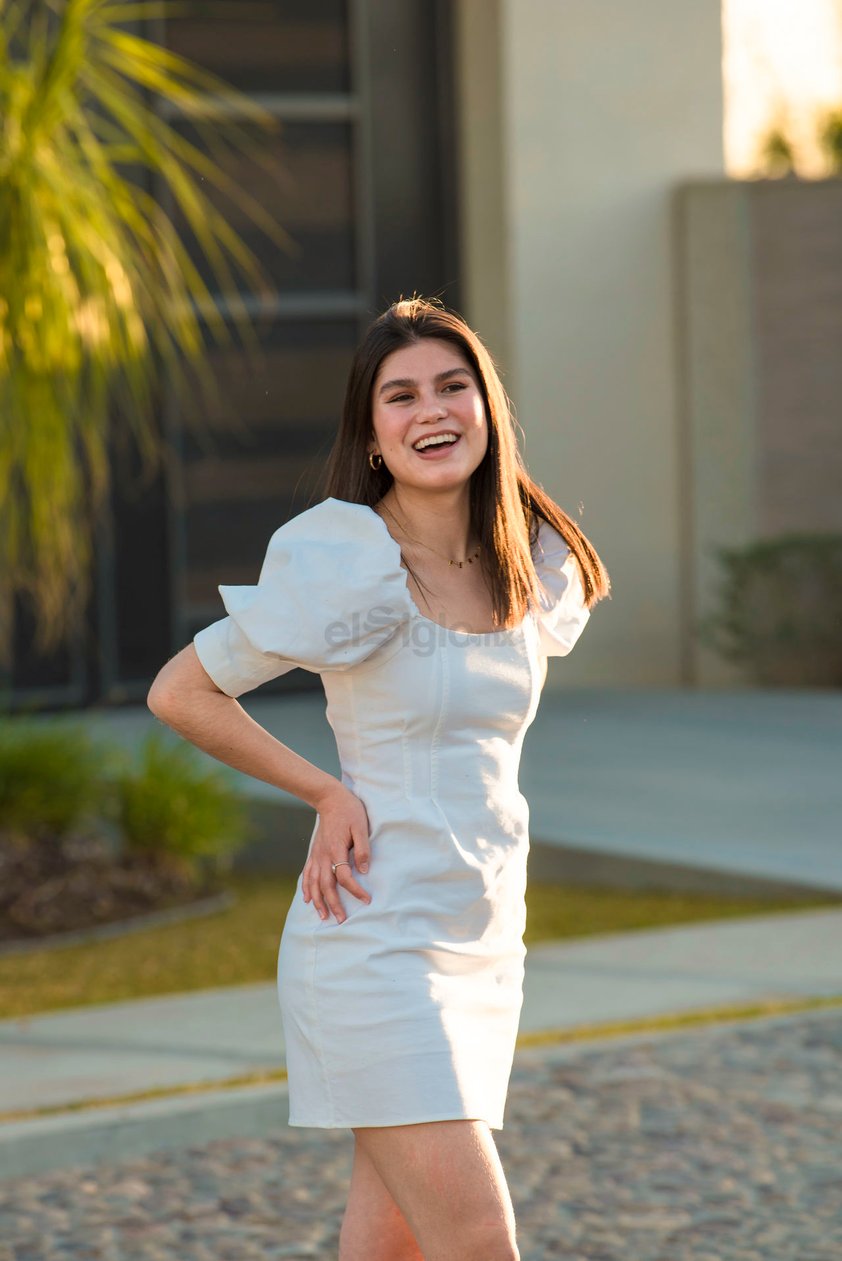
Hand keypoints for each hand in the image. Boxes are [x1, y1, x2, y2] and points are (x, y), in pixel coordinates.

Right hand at [301, 782, 371, 923]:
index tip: (367, 900)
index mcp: (336, 849)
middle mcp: (323, 855)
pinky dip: (306, 888)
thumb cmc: (349, 811)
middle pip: (326, 885)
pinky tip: (307, 899)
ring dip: (318, 901)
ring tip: (323, 916)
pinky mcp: (314, 853)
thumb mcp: (361, 827)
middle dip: (333, 904)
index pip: (344, 876)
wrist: (330, 798)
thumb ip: (363, 848)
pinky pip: (307, 874)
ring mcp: (316, 855)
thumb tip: (364, 870)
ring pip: (314, 883)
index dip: (355, 890)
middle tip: (341, 920)